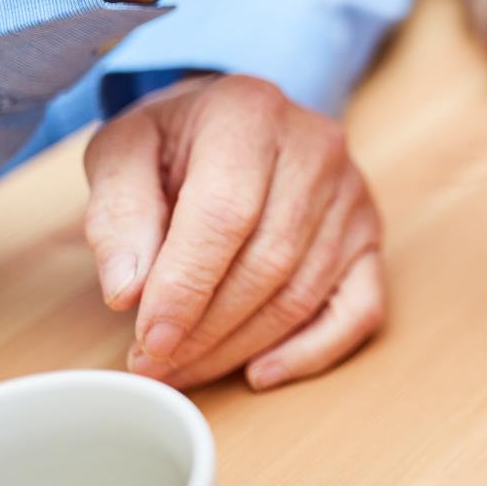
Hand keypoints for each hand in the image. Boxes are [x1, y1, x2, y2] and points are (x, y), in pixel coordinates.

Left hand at [83, 75, 381, 390]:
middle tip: (154, 364)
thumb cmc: (176, 142)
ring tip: (184, 369)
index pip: (225, 215)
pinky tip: (261, 371)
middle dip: (206, 328)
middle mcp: (316, 149)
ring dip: (239, 346)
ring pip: (302, 291)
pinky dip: (314, 351)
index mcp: (250, 115)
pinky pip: (359, 308)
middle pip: (267, 261)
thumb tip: (129, 293)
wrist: (236, 119)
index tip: (148, 340)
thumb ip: (117, 216)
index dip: (186, 286)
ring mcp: (352, 194)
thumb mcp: (122, 153)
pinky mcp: (369, 234)